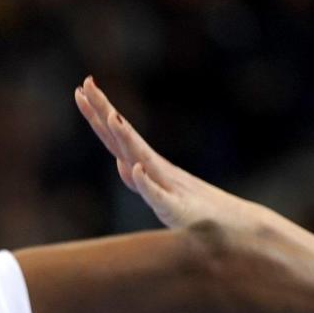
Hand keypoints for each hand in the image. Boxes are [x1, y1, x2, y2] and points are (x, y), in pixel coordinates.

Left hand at [74, 77, 275, 234]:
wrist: (232, 228)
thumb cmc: (196, 211)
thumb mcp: (160, 194)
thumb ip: (141, 180)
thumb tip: (123, 163)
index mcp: (148, 166)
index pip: (117, 136)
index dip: (98, 114)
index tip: (81, 88)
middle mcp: (155, 170)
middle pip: (124, 138)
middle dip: (104, 112)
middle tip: (87, 84)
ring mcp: (166, 187)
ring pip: (141, 159)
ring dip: (125, 139)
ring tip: (110, 117)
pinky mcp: (175, 210)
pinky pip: (159, 196)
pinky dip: (146, 182)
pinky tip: (136, 168)